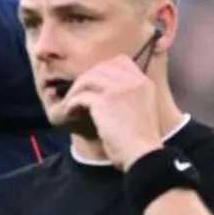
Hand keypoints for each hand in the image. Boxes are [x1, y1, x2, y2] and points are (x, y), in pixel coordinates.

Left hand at [62, 56, 163, 170]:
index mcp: (143, 82)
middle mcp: (133, 81)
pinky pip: (80, 96)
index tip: (92, 84)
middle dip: (84, 80)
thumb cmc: (139, 140)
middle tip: (76, 95)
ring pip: (87, 79)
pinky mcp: (105, 101)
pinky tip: (69, 113)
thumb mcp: (140, 110)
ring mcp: (119, 89)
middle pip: (100, 68)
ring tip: (70, 105)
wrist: (142, 153)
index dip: (102, 69)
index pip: (120, 61)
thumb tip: (101, 93)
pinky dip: (71, 104)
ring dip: (75, 92)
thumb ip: (128, 96)